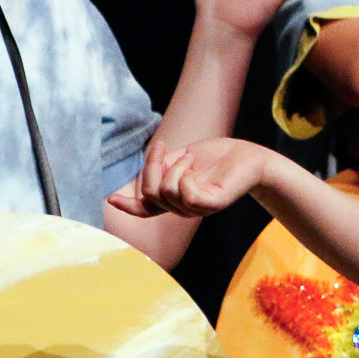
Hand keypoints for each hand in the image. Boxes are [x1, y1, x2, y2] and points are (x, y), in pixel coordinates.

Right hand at [106, 137, 269, 217]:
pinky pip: (185, 194)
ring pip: (165, 192)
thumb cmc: (217, 157)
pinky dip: (183, 174)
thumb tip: (143, 170)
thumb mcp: (181, 158)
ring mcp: (197, 209)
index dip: (128, 206)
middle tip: (164, 148)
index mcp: (174, 199)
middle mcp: (183, 208)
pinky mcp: (212, 204)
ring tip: (190, 156)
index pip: (146, 209)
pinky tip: (193, 164)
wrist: (248, 157)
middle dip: (151, 167)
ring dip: (173, 167)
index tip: (110, 198)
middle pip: (149, 194)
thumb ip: (162, 166)